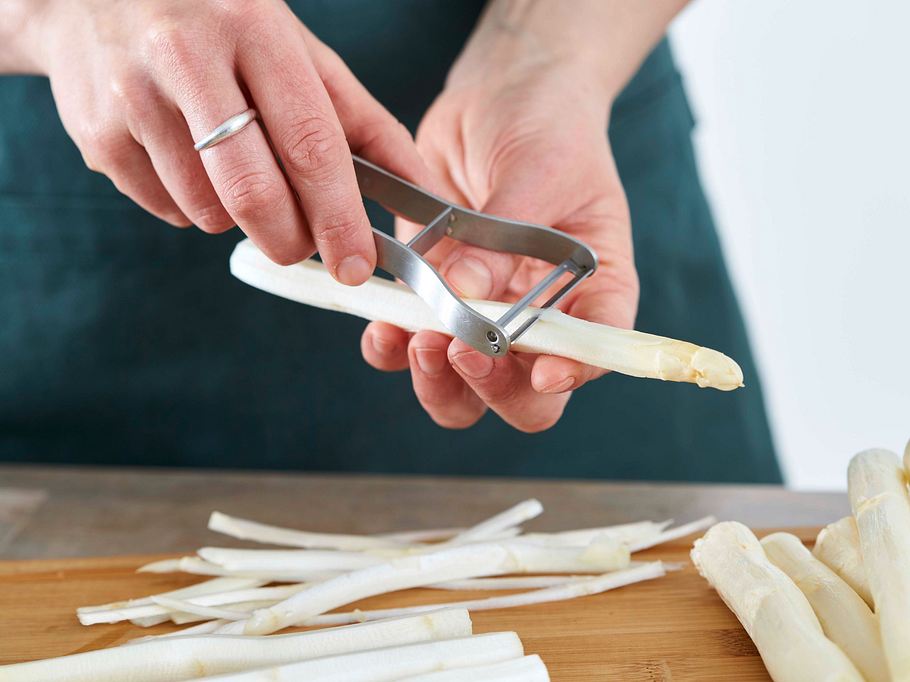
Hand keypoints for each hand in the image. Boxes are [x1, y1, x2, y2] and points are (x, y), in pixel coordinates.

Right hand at [25, 0, 427, 279]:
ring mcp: (132, 97)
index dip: (339, 218)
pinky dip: (194, 206)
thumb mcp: (297, 52)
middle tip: (303, 244)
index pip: (310, 146)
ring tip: (231, 164)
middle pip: (254, 194)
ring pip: (210, 213)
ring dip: (238, 216)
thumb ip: (363, 123)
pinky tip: (187, 159)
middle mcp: (186, 58)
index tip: (356, 263)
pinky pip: (168, 212)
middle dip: (291, 240)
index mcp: (254, 31)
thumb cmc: (219, 26)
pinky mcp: (96, 135)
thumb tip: (421, 192)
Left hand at [361, 56, 638, 431]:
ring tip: (416, 338)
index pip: (596, 352)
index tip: (542, 370)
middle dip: (491, 390)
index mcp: (594, 290)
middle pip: (526, 398)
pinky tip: (382, 327)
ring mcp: (483, 316)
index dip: (573, 374)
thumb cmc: (546, 126)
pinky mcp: (433, 299)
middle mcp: (541, 319)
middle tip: (459, 350)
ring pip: (464, 391)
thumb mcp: (540, 170)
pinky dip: (392, 349)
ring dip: (437, 382)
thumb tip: (464, 290)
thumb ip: (506, 234)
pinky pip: (410, 349)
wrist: (500, 98)